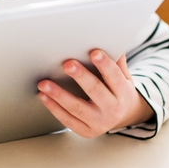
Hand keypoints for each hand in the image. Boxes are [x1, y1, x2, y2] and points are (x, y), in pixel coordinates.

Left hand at [36, 49, 153, 137]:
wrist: (124, 117)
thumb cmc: (119, 90)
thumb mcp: (124, 76)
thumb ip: (116, 59)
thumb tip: (111, 36)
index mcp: (123, 93)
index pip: (114, 77)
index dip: (104, 64)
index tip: (93, 52)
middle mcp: (113, 110)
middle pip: (95, 91)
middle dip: (81, 77)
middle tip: (67, 64)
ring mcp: (99, 123)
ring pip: (77, 108)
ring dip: (59, 95)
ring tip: (44, 83)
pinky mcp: (86, 131)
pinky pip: (68, 120)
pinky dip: (54, 108)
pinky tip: (43, 96)